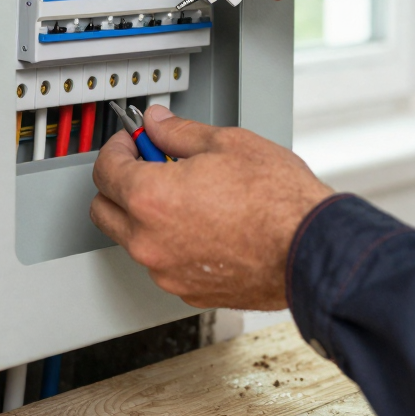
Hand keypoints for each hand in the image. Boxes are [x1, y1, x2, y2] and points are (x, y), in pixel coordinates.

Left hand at [90, 107, 334, 309]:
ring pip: (134, 240)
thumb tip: (159, 123)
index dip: (117, 148)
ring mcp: (166, 272)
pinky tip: (202, 226)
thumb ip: (180, 131)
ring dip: (144, 217)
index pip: (105, 170)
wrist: (310, 249)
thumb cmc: (278, 201)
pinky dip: (171, 245)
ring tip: (186, 196)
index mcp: (151, 198)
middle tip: (146, 166)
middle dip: (118, 185)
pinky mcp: (187, 292)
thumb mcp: (227, 143)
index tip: (131, 142)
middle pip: (104, 210)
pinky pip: (163, 264)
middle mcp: (149, 242)